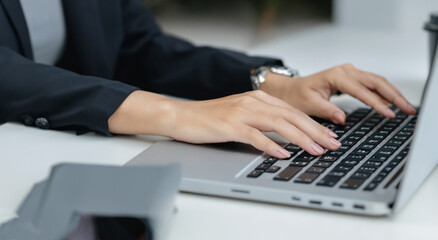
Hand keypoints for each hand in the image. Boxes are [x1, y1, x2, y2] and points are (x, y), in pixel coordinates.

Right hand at [108, 90, 341, 158]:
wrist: (182, 115)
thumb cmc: (210, 117)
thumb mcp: (241, 114)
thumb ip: (263, 121)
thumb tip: (286, 136)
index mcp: (258, 98)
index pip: (293, 111)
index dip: (314, 124)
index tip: (329, 136)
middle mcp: (253, 102)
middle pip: (292, 116)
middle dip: (316, 131)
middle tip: (333, 144)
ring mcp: (241, 112)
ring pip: (279, 124)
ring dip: (301, 138)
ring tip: (316, 150)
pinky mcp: (229, 125)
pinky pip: (255, 136)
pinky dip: (271, 145)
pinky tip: (283, 154)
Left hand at [261, 64, 415, 123]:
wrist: (290, 90)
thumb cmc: (297, 96)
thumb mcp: (309, 105)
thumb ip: (326, 110)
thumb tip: (342, 118)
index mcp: (335, 76)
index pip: (361, 90)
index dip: (376, 103)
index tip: (388, 113)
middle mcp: (345, 71)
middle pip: (376, 81)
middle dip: (393, 95)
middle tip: (407, 109)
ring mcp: (349, 73)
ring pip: (377, 81)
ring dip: (392, 93)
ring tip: (405, 107)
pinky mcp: (351, 78)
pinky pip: (371, 84)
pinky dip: (383, 92)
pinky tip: (391, 102)